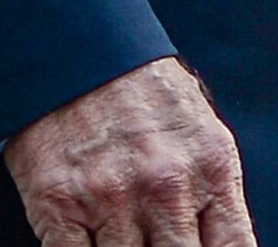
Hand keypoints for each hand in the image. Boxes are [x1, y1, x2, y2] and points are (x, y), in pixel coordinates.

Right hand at [4, 56, 255, 246]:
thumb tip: (217, 245)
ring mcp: (111, 199)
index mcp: (210, 168)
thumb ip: (213, 198)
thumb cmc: (147, 95)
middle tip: (158, 243)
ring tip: (128, 237)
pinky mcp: (60, 205)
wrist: (82, 51)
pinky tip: (93, 242)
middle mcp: (165, 187)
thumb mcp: (202, 135)